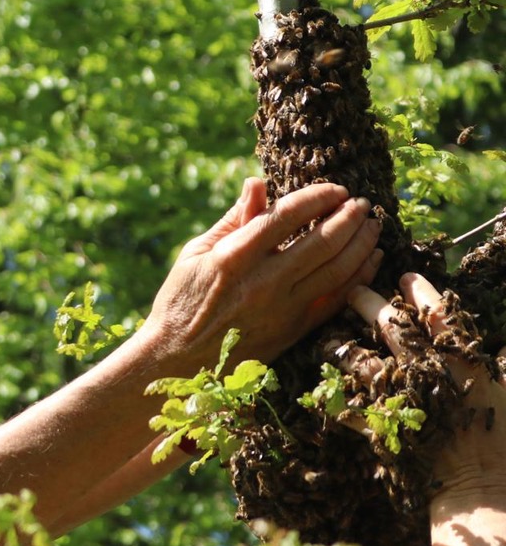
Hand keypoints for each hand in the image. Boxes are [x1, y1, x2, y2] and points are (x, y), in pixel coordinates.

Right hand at [143, 178, 381, 370]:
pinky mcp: (293, 331)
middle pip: (323, 241)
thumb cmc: (180, 302)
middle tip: (361, 203)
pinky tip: (370, 260)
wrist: (175, 361)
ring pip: (338, 269)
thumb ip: (232, 220)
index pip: (287, 215)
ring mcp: (282, 309)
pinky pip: (336, 300)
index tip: (334, 189)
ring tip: (371, 225)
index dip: (317, 196)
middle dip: (349, 217)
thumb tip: (256, 184)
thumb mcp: (195, 254)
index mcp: (234, 257)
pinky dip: (359, 277)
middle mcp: (263, 282)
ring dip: (362, 243)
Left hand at [348, 274, 505, 510]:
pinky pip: (349, 409)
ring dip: (345, 346)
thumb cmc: (503, 440)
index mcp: (460, 360)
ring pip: (363, 361)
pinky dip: (334, 400)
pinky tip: (321, 390)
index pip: (437, 314)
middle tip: (354, 291)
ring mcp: (400, 397)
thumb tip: (501, 350)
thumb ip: (501, 368)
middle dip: (370, 305)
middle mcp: (426, 371)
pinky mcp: (381, 425)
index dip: (421, 292)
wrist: (481, 484)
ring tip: (331, 336)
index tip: (405, 277)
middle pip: (392, 328)